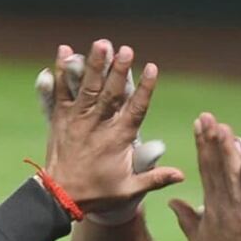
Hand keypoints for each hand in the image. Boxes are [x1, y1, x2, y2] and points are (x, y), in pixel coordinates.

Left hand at [42, 40, 183, 214]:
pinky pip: (59, 91)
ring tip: (101, 44)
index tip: (153, 68)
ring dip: (95, 64)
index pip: (136, 108)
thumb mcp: (129, 190)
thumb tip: (182, 175)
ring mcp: (77, 119)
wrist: (60, 197)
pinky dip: (61, 71)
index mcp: (118, 139)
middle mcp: (98, 125)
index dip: (145, 88)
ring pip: (87, 87)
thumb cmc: (97, 193)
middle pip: (111, 92)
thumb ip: (155, 179)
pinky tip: (64, 51)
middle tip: (126, 49)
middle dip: (119, 70)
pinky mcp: (59, 118)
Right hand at [169, 113, 240, 240]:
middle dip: (214, 141)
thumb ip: (186, 218)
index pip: (205, 169)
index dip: (202, 145)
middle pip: (219, 167)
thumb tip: (171, 200)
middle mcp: (228, 204)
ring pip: (237, 176)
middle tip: (210, 118)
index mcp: (212, 207)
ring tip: (226, 130)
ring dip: (232, 152)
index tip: (199, 124)